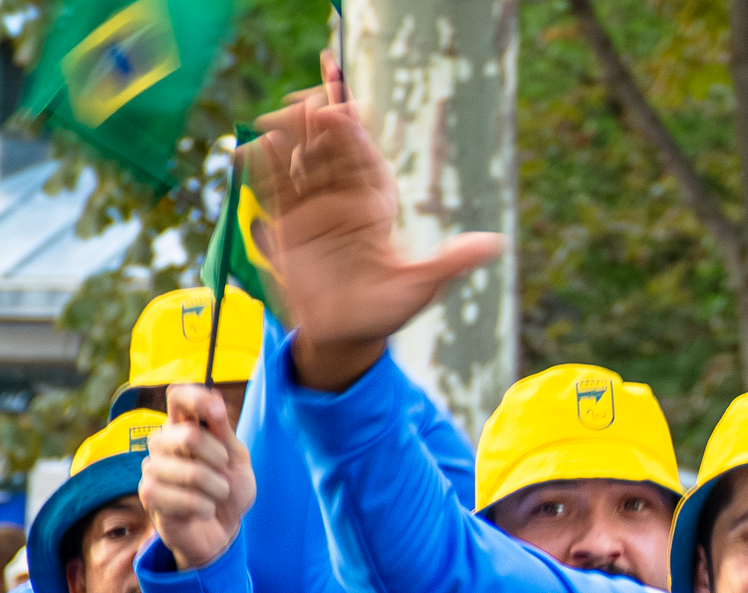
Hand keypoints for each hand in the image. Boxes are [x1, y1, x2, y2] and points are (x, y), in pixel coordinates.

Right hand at [140, 385, 257, 569]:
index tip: (218, 413)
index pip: (178, 397)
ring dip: (215, 489)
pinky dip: (203, 507)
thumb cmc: (228, 491)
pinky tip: (203, 511)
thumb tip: (215, 397)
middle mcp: (162, 443)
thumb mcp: (237, 460)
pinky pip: (182, 498)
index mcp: (184, 427)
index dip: (197, 399)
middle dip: (219, 458)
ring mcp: (152, 467)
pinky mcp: (148, 494)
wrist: (222, 530)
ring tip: (216, 496)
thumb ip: (224, 432)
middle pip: (189, 435)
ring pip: (190, 471)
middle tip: (225, 473)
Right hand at [246, 80, 502, 391]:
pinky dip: (262, 168)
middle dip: (320, 124)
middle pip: (329, 151)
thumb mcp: (421, 286)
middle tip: (313, 102)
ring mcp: (311, 210)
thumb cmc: (388, 310)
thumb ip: (450, 262)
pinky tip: (251, 147)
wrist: (347, 334)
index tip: (347, 106)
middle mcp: (342, 199)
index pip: (363, 157)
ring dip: (289, 138)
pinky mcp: (285, 226)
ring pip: (298, 164)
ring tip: (281, 116)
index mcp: (375, 203)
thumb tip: (496, 243)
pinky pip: (272, 192)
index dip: (354, 129)